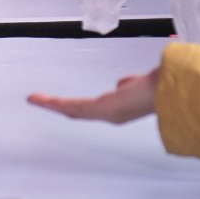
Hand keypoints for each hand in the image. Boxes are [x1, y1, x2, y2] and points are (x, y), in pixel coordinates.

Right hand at [28, 69, 158, 121]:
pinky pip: (68, 105)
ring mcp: (100, 114)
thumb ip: (130, 84)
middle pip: (78, 111)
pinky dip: (50, 103)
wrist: (164, 94)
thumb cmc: (157, 87)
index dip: (80, 106)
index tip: (68, 104)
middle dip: (60, 107)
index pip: (94, 109)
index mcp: (119, 109)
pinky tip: (37, 98)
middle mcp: (108, 115)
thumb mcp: (139, 84)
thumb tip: (122, 83)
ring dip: (51, 105)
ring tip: (35, 100)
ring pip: (71, 109)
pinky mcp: (94, 109)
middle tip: (45, 103)